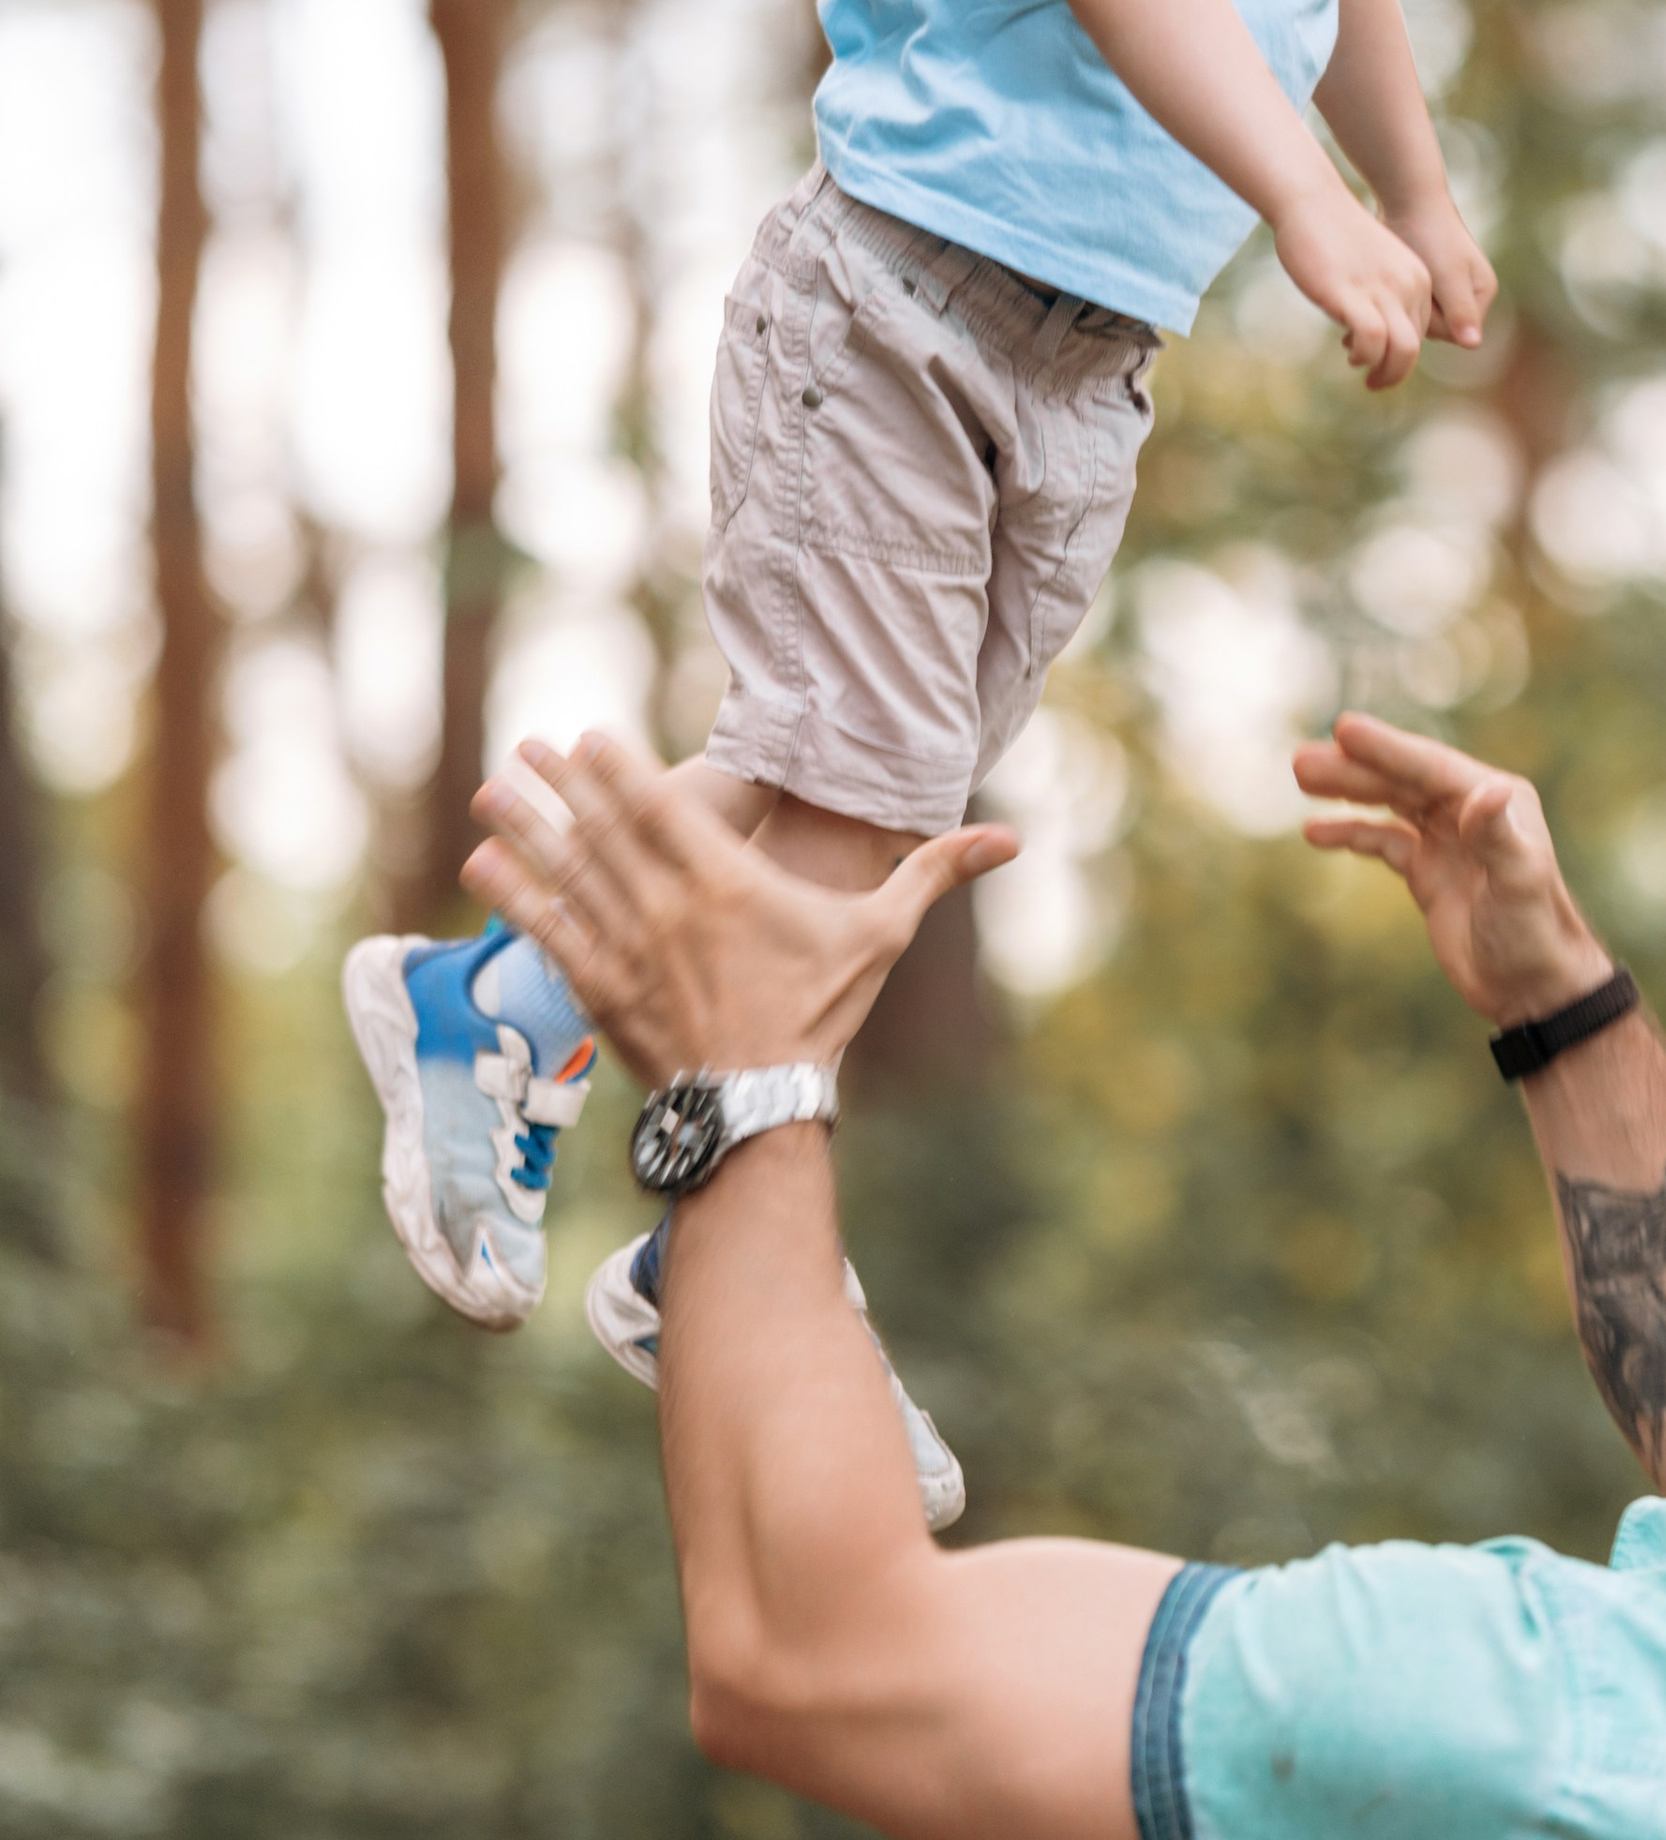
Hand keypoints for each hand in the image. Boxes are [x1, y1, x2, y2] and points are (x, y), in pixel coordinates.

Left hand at [462, 735, 1015, 1082]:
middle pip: (602, 829)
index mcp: (726, 883)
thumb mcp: (879, 936)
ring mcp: (628, 948)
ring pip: (567, 873)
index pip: (660, 808)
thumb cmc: (820, 1014)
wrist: (761, 1106)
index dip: (619, 767)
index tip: (586, 733)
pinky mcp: (601, 990)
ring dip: (525, 827)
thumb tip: (1009, 840)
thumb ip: (933, 875)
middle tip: (522, 746)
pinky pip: (547, 931)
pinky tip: (482, 863)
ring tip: (491, 788)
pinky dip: (514, 895)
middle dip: (559, 784)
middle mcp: (666, 906)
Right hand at [1271, 179, 1434, 389]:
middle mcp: (1408, 285)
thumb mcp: (1373, 263)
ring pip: (1403, 350)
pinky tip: (1351, 354)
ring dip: (1386, 374)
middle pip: (1415, 347)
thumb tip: (1374, 323)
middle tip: (1375, 382)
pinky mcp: (1353, 295)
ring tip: (1367, 377)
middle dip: (1397, 372)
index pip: (1421, 330)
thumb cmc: (1334, 232)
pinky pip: (1374, 341)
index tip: (1374, 354)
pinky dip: (1365, 356)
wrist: (1311, 201)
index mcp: (1417, 278)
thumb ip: (1382, 290)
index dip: (1399, 351)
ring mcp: (1382, 290)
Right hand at [1291, 712, 1615, 1024]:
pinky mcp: (1428, 871)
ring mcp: (1447, 840)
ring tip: (1300, 775)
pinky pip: (1384, 840)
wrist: (1534, 987)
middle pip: (1402, 779)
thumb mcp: (1519, 882)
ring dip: (1347, 791)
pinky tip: (1315, 831)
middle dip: (1353, 768)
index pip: (1430, 767)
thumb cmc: (1535, 933)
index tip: (1344, 728)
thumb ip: (1498, 836)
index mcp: (1495, 800)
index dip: (1387, 749)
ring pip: (1389, 803)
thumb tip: (1490, 789)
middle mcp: (1470, 811)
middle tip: (1301, 761)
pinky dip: (1351, 833)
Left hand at [1384, 189, 1496, 351]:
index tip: (1418, 293)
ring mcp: (1447, 286)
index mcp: (1482, 293)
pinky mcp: (1426, 279)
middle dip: (1415, 313)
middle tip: (1402, 286)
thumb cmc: (1429, 234)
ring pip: (1420, 316)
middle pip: (1436, 328)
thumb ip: (1459, 310)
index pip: (1454, 332)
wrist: (1408, 197)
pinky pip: (1410, 302)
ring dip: (1403, 306)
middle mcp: (1469, 293)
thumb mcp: (1447, 274)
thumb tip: (1473, 345)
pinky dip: (1396, 298)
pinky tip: (1382, 288)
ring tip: (1391, 285)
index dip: (1430, 320)